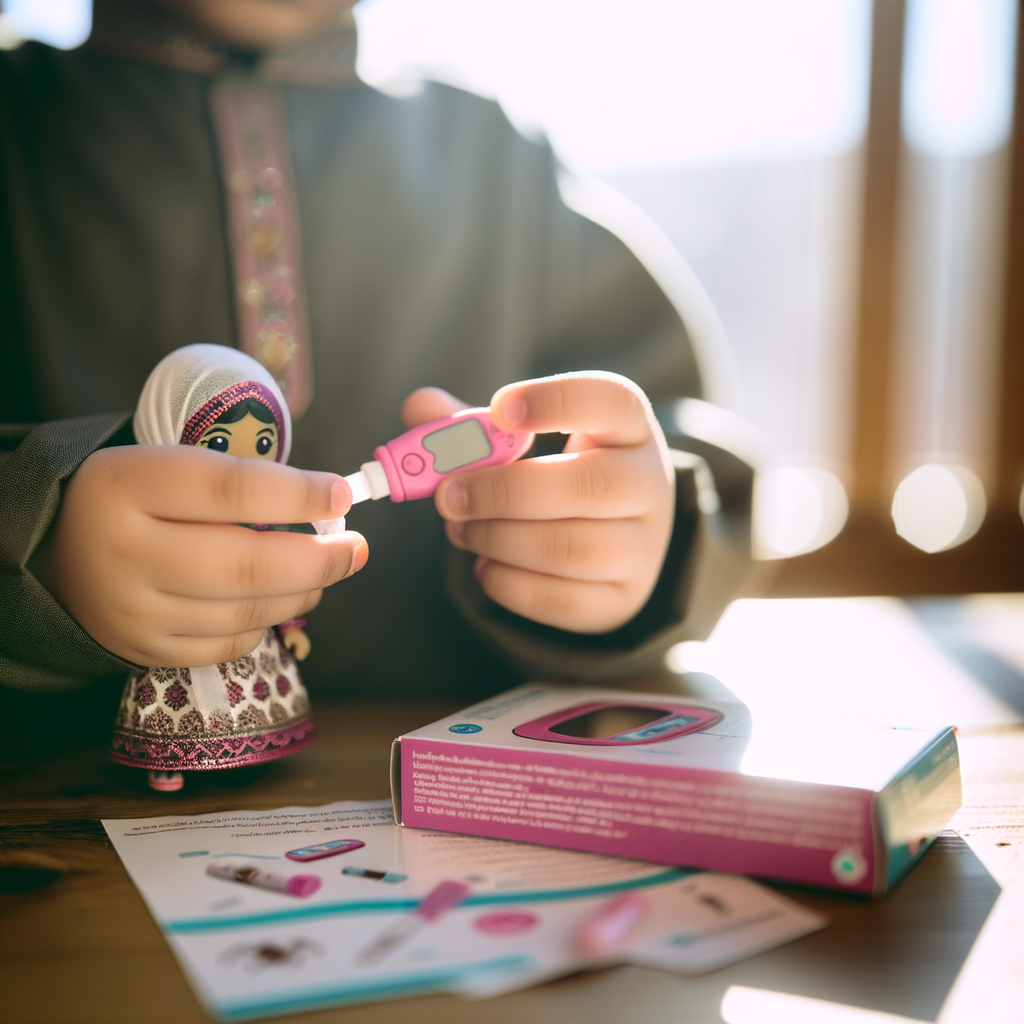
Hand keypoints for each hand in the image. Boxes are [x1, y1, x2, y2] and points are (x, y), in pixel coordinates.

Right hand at [42, 445, 365, 665]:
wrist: (57, 551)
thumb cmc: (135, 499)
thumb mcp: (166, 465)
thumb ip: (237, 479)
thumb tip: (327, 500)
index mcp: (127, 484)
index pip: (230, 489)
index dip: (298, 494)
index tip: (342, 494)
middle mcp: (125, 550)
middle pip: (246, 565)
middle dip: (318, 559)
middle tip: (355, 548)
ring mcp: (132, 609)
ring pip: (243, 611)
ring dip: (301, 592)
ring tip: (324, 571)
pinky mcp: (143, 649)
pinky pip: (226, 645)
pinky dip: (264, 623)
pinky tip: (277, 600)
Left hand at [402, 373, 674, 633]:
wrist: (615, 535)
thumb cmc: (560, 473)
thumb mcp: (528, 440)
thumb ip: (475, 424)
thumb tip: (420, 409)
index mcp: (628, 426)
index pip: (610, 401)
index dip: (556, 402)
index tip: (499, 409)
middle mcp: (649, 483)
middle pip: (587, 486)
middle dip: (504, 492)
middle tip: (448, 496)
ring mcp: (643, 547)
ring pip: (570, 549)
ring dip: (499, 539)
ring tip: (460, 530)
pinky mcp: (622, 598)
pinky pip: (562, 600)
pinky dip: (509, 583)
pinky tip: (484, 564)